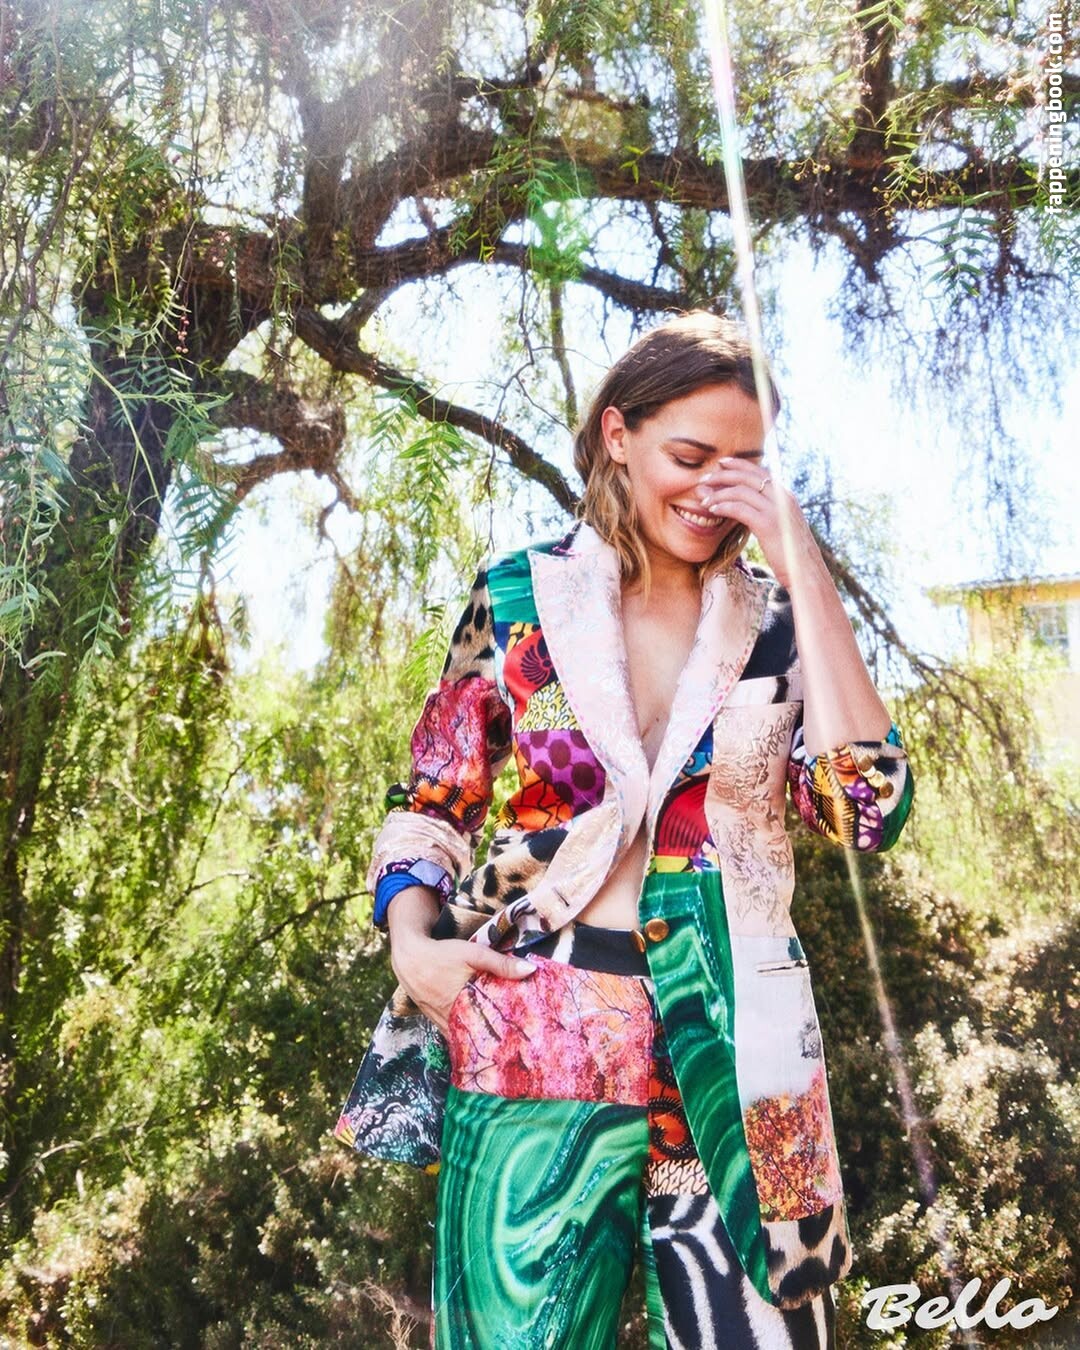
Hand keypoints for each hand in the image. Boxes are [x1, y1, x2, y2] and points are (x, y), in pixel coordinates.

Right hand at [390, 929, 534, 1034]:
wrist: (410, 957)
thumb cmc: (442, 955)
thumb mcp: (473, 954)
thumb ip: (500, 964)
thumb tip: (531, 970)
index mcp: (463, 1008)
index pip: (491, 1031)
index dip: (508, 1037)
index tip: (525, 1040)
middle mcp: (451, 1022)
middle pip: (480, 1038)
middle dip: (498, 1041)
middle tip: (520, 1043)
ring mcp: (442, 1025)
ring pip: (466, 1039)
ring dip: (483, 1040)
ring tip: (506, 1043)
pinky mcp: (437, 1022)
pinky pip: (456, 1035)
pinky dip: (468, 1036)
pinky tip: (482, 1034)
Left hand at [695, 459, 818, 589]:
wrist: (807, 572)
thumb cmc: (793, 554)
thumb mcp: (784, 527)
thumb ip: (771, 514)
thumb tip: (752, 510)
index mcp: (786, 496)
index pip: (760, 471)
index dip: (739, 465)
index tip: (721, 464)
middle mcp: (783, 498)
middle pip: (747, 477)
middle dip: (723, 475)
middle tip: (704, 479)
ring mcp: (776, 510)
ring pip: (740, 491)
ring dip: (718, 493)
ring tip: (703, 499)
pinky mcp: (767, 525)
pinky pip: (739, 509)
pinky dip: (723, 507)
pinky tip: (712, 511)